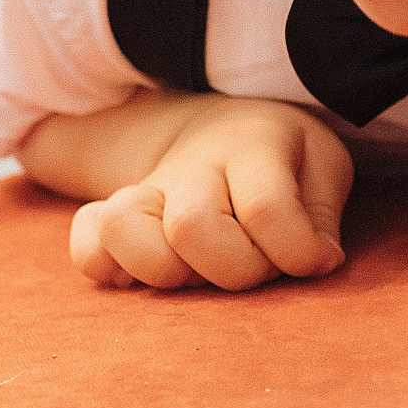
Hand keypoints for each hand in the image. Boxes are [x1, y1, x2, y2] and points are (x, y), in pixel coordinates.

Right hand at [69, 97, 352, 290]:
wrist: (221, 129)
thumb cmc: (283, 159)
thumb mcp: (321, 167)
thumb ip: (320, 218)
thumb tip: (315, 263)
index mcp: (252, 144)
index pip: (267, 207)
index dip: (297, 252)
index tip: (315, 259)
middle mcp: (191, 165)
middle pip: (192, 225)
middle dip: (234, 269)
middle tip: (256, 268)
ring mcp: (146, 190)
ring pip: (119, 226)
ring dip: (163, 270)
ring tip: (198, 274)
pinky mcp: (111, 216)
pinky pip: (85, 241)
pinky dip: (104, 266)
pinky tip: (144, 278)